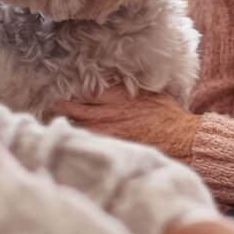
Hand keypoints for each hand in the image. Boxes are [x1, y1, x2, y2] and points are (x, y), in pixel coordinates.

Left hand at [53, 90, 198, 159]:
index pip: (82, 92)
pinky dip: (78, 141)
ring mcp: (104, 131)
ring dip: (67, 125)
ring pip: (75, 127)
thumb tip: (118, 86)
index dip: (71, 95)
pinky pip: (86, 142)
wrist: (179, 137)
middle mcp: (105, 112)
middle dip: (60, 108)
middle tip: (53, 109)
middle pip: (71, 108)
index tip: (64, 96)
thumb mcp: (148, 93)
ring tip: (60, 126)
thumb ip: (129, 91)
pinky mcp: (108, 146)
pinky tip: (73, 142)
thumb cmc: (168, 115)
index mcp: (115, 96)